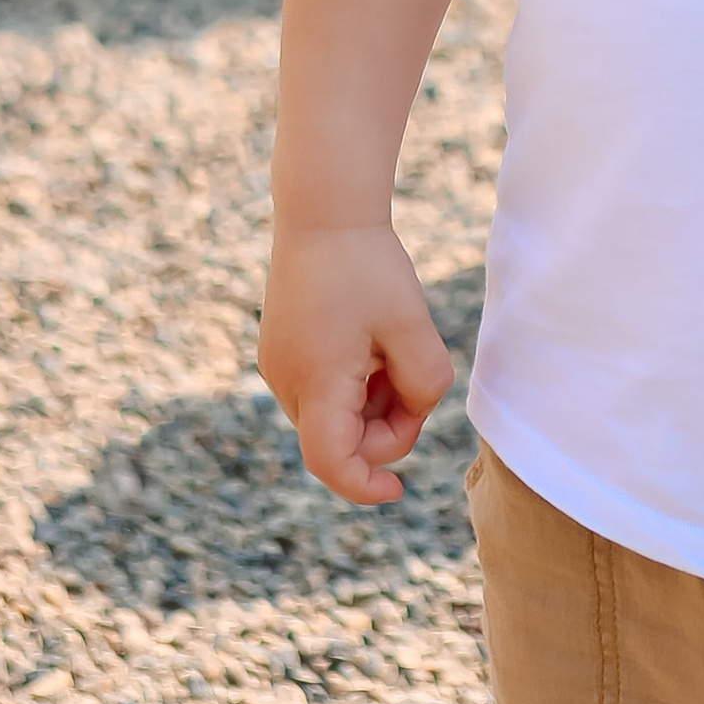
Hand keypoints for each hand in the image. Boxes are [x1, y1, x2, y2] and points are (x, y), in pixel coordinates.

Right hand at [259, 221, 456, 507]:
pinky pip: (323, 392)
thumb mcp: (413, 326)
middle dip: (386, 422)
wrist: (324, 212)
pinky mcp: (281, 353)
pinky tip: (368, 339)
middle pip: (340, 440)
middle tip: (411, 368)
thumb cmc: (369, 265)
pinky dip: (354, 383)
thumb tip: (411, 412)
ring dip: (372, 400)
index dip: (364, 486)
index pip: (331, 464)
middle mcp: (287, 383)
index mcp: (316, 382)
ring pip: (334, 416)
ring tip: (388, 344)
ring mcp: (279, 368)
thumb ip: (424, 385)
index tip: (398, 491)